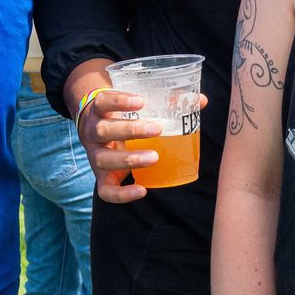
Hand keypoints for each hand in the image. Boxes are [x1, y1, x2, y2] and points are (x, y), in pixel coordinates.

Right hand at [74, 88, 181, 204]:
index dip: (119, 101)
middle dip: (130, 130)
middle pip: (104, 130)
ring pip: (103, 159)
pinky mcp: (101, 178)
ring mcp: (95, 156)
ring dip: (129, 159)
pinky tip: (142, 190)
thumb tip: (200, 101)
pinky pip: (105, 190)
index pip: (103, 102)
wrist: (96, 133)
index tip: (141, 101)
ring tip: (154, 157)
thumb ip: (166, 102)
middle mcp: (93, 133)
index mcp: (100, 111)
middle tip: (157, 129)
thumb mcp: (135, 107)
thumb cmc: (123, 117)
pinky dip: (122, 193)